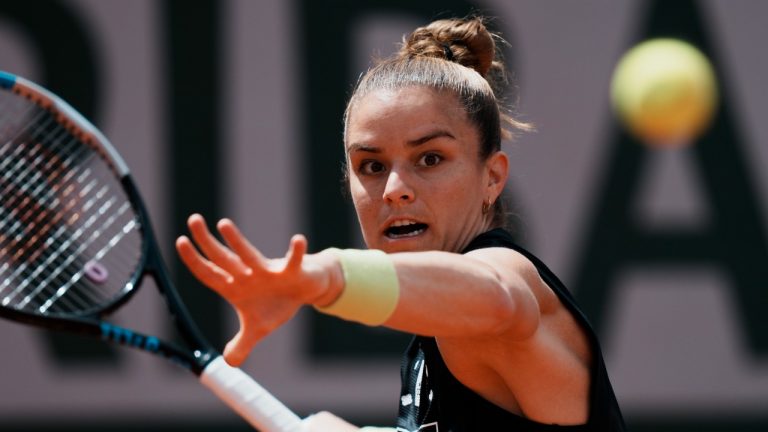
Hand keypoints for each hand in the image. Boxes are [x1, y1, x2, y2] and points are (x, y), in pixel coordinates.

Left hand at [176, 214, 338, 365]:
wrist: (305, 290)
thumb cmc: (277, 304)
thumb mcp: (258, 329)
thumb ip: (242, 344)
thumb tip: (229, 363)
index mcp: (237, 287)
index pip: (210, 274)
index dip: (195, 261)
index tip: (180, 242)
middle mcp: (248, 275)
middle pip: (223, 258)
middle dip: (207, 241)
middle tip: (193, 220)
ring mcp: (269, 272)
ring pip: (249, 255)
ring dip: (236, 241)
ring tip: (223, 224)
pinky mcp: (292, 271)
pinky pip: (293, 261)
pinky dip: (295, 252)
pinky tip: (298, 240)